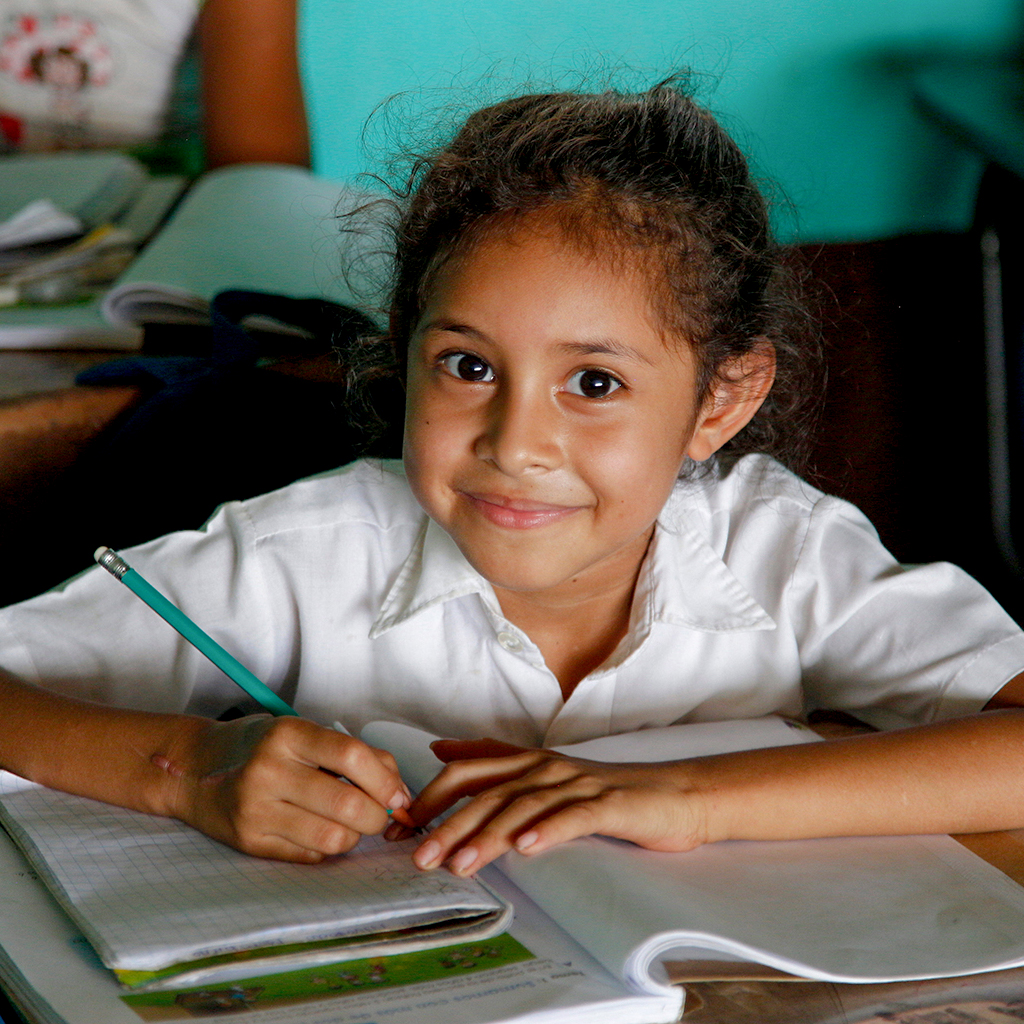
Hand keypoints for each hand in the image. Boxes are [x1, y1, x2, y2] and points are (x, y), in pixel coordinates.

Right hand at [156, 715, 410, 861]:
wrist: (193, 769)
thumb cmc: (261, 747)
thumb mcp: (303, 734)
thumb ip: (352, 755)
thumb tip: (399, 793)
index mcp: (288, 734)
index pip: (352, 756)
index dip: (386, 780)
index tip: (399, 795)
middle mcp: (269, 770)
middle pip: (347, 804)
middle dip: (377, 816)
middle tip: (380, 815)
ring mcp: (256, 809)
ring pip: (332, 838)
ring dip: (354, 836)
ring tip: (350, 825)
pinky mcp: (249, 842)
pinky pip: (309, 856)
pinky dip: (327, 849)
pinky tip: (322, 832)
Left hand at [407, 738, 707, 875]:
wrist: (674, 795)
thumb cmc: (607, 793)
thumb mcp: (546, 775)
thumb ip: (495, 760)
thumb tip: (442, 750)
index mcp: (528, 763)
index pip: (468, 773)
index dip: (432, 798)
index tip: (403, 829)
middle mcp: (546, 769)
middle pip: (488, 794)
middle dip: (449, 825)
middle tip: (419, 856)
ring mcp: (577, 785)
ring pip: (523, 808)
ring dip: (489, 836)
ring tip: (461, 863)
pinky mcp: (608, 805)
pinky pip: (573, 817)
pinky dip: (547, 831)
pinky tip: (526, 848)